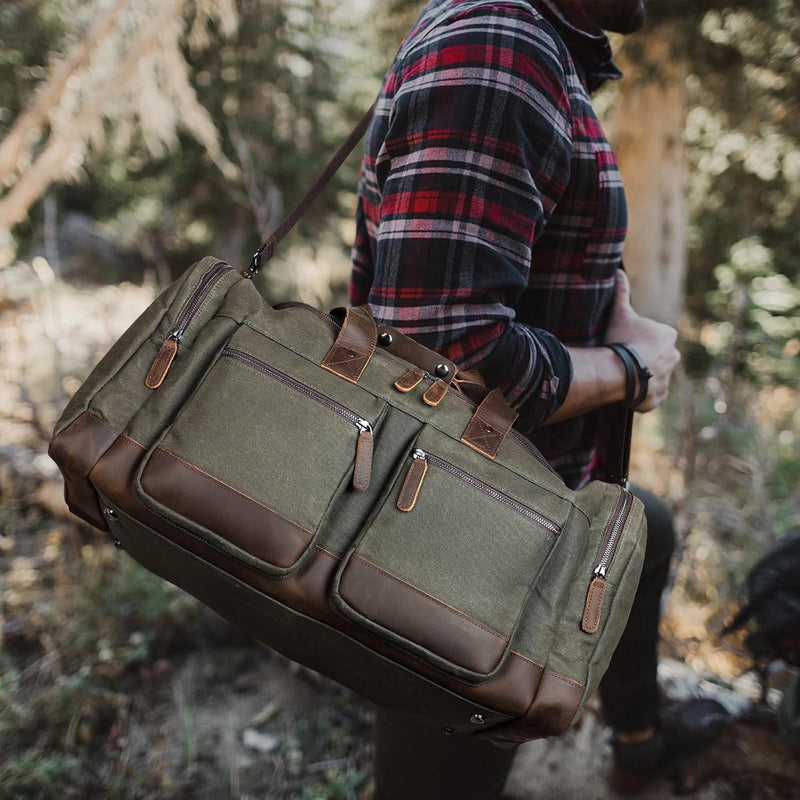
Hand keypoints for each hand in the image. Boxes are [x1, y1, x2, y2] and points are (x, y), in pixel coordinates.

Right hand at [604, 271, 679, 411]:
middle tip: (624, 361)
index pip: (657, 338)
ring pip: (655, 378)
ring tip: (623, 378)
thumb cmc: (622, 340)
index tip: (626, 343)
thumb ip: (621, 293)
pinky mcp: (658, 398)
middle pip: (658, 358)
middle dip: (645, 360)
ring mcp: (667, 380)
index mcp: (668, 336)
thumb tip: (618, 271)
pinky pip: (649, 396)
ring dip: (643, 378)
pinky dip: (640, 395)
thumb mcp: (620, 314)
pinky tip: (626, 391)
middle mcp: (673, 358)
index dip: (640, 341)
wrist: (620, 372)